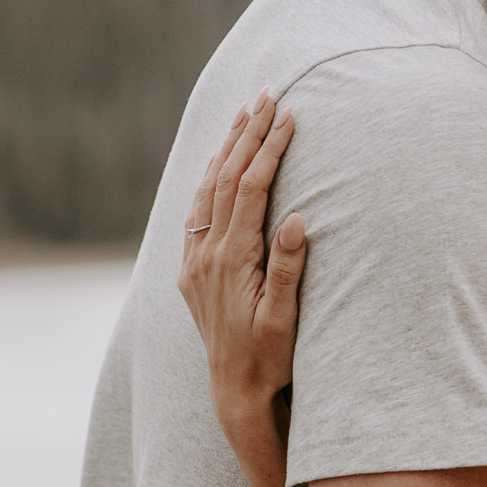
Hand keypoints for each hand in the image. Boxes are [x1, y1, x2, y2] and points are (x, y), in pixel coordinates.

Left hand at [178, 92, 306, 439]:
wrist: (235, 391)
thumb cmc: (270, 356)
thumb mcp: (285, 317)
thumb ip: (287, 267)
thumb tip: (295, 218)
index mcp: (233, 258)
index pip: (252, 188)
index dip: (270, 148)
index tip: (289, 116)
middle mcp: (207, 254)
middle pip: (226, 178)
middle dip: (248, 133)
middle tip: (267, 95)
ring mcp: (195, 261)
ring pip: (207, 189)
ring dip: (226, 148)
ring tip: (244, 114)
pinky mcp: (191, 271)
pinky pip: (197, 211)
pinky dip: (210, 179)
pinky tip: (218, 164)